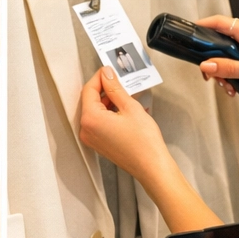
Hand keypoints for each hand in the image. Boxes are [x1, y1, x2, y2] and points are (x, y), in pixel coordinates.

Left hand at [78, 66, 171, 182]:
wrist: (152, 167)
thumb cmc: (144, 143)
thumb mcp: (130, 107)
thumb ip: (115, 88)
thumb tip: (107, 75)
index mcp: (91, 119)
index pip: (89, 90)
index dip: (99, 77)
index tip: (109, 70)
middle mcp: (86, 130)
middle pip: (91, 101)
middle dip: (105, 89)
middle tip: (119, 81)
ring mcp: (92, 139)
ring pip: (96, 111)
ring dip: (109, 101)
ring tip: (126, 95)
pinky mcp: (100, 144)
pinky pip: (100, 122)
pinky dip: (111, 113)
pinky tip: (125, 109)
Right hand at [195, 17, 238, 99]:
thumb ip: (229, 68)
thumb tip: (206, 65)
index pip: (220, 22)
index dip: (202, 25)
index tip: (188, 34)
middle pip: (220, 42)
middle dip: (212, 60)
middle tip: (209, 76)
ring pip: (227, 56)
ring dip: (223, 72)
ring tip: (228, 88)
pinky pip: (236, 64)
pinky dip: (232, 75)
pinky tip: (235, 89)